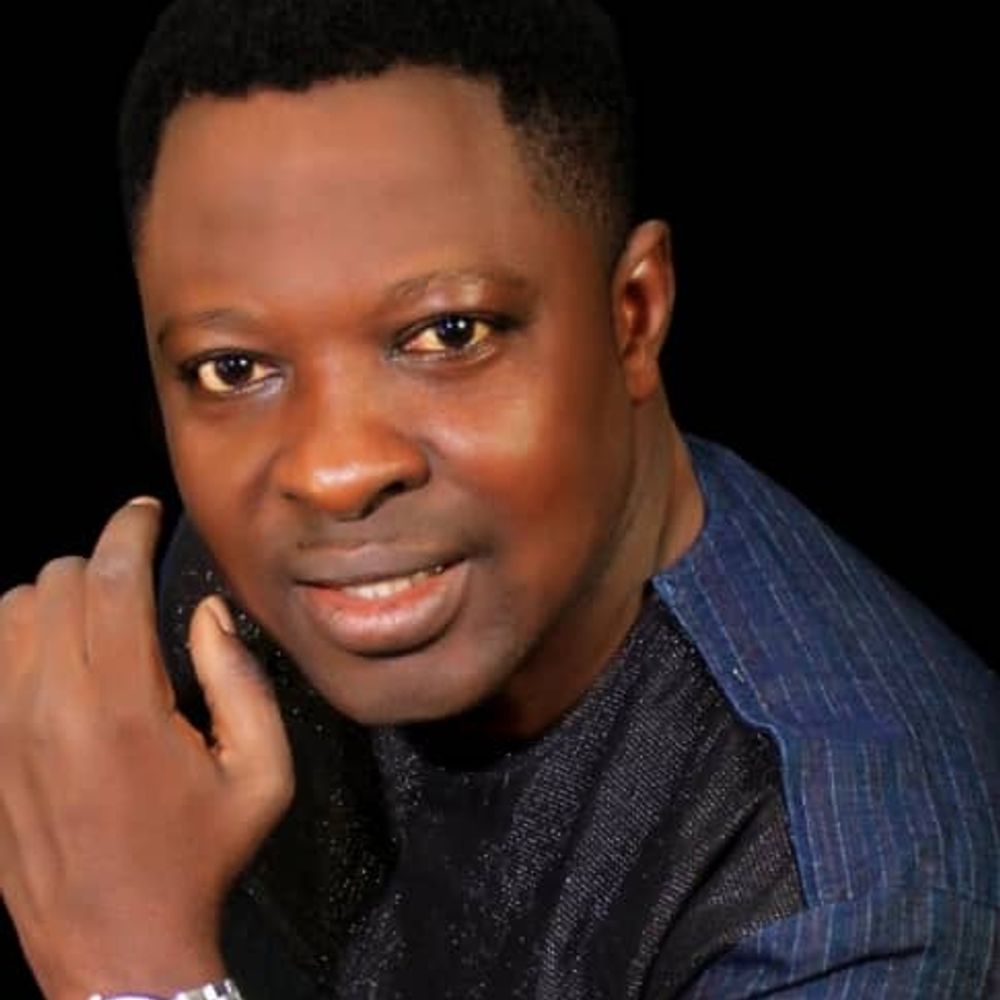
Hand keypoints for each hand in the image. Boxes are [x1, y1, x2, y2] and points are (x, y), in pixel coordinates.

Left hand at [0, 498, 293, 999]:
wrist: (116, 949)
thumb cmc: (200, 858)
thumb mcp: (261, 775)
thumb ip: (242, 681)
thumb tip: (207, 612)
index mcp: (124, 707)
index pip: (110, 579)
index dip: (128, 528)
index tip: (146, 512)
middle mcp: (49, 708)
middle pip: (54, 582)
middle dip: (97, 562)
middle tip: (133, 582)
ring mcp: (2, 731)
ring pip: (8, 612)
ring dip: (54, 598)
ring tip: (92, 621)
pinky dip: (18, 638)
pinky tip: (54, 662)